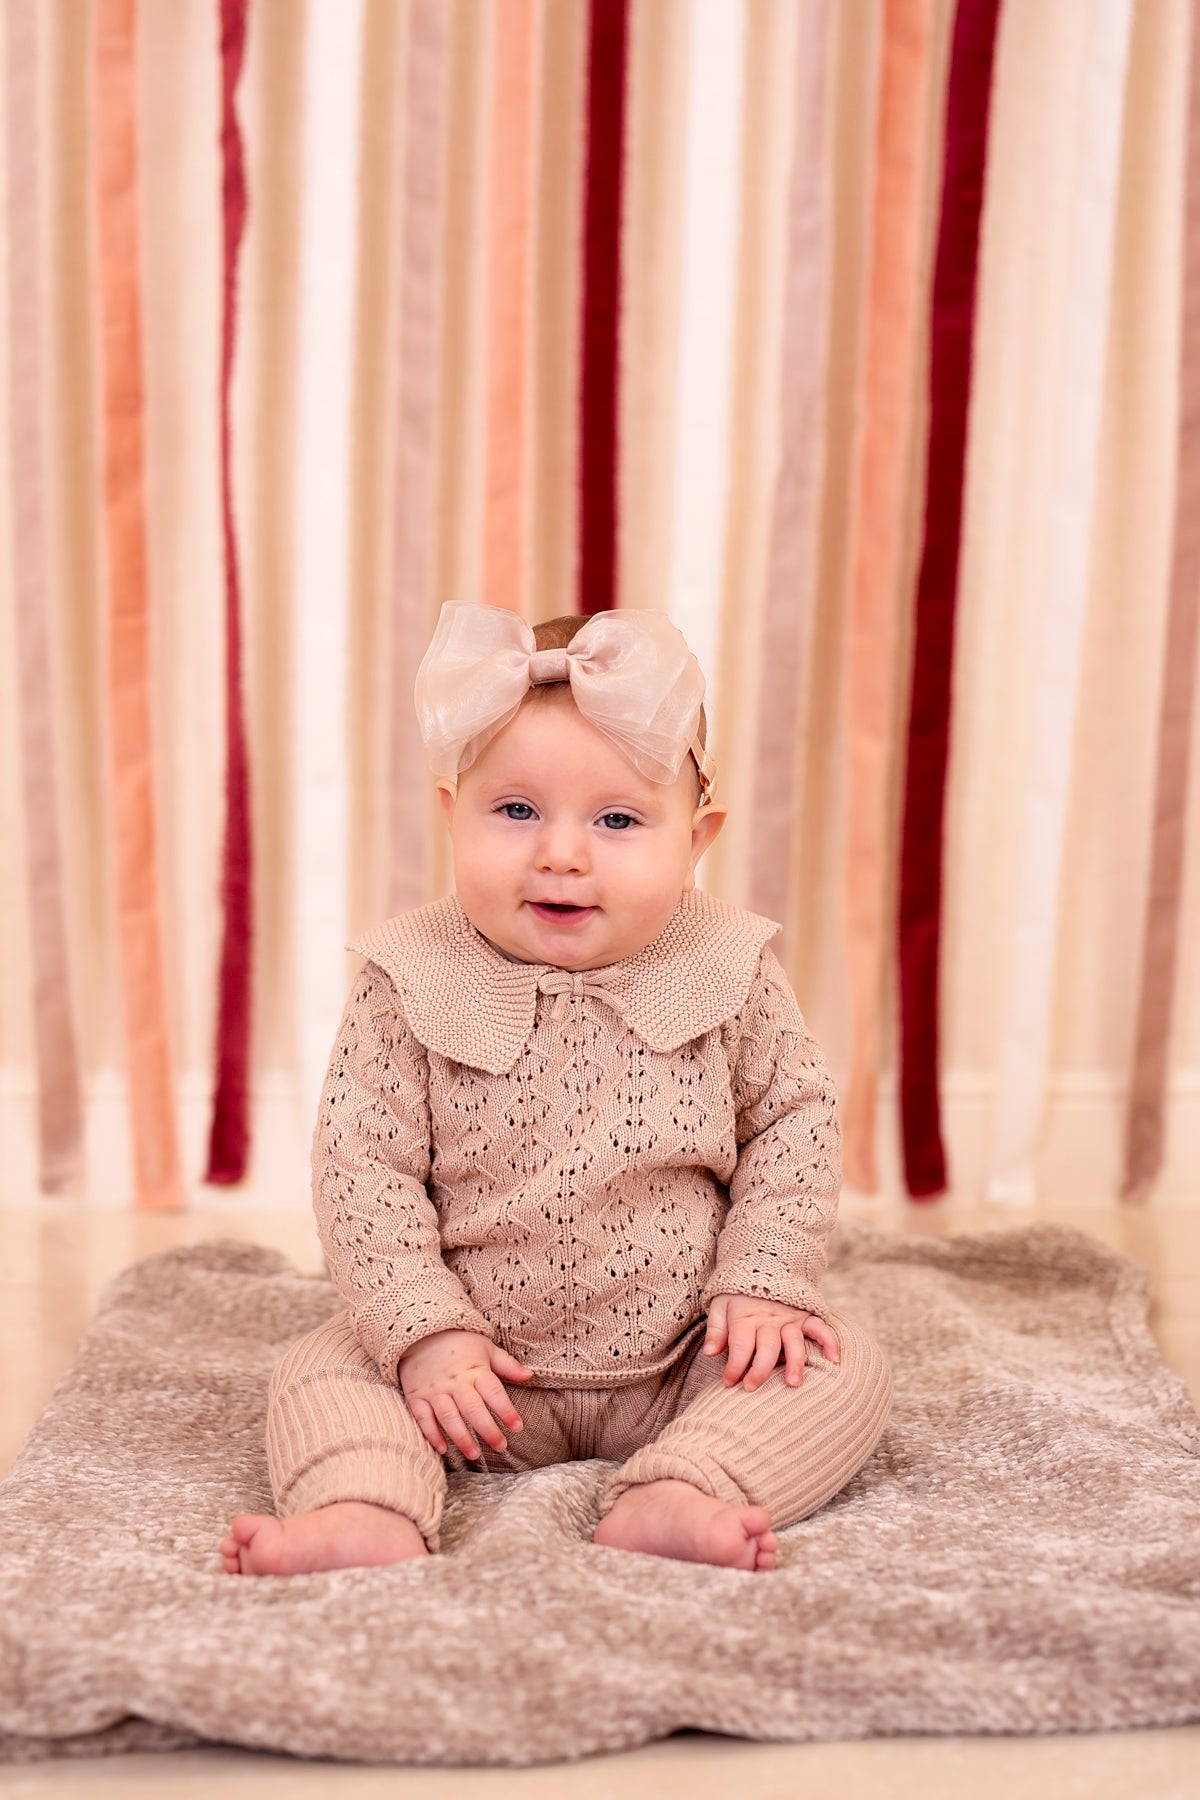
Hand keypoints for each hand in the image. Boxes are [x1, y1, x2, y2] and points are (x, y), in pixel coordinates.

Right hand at [399, 1328, 532, 1460]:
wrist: (420, 1333)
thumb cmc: (459, 1342)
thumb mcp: (486, 1347)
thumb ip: (507, 1364)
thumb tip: (529, 1375)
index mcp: (475, 1370)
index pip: (494, 1392)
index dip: (506, 1410)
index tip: (518, 1427)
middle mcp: (455, 1382)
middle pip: (473, 1409)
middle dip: (488, 1430)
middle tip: (500, 1447)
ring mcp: (435, 1390)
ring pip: (449, 1417)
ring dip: (462, 1438)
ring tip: (475, 1455)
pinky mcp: (417, 1396)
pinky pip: (423, 1418)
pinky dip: (432, 1434)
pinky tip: (442, 1449)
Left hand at [703, 1294, 839, 1390]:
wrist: (761, 1264)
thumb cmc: (736, 1294)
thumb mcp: (719, 1305)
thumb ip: (716, 1330)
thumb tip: (710, 1353)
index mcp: (745, 1317)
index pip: (741, 1345)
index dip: (734, 1366)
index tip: (728, 1383)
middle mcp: (769, 1319)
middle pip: (766, 1347)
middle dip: (759, 1370)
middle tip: (751, 1388)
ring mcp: (789, 1318)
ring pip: (794, 1342)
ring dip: (794, 1362)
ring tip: (792, 1383)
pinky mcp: (805, 1317)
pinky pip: (820, 1328)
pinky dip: (829, 1342)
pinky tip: (834, 1359)